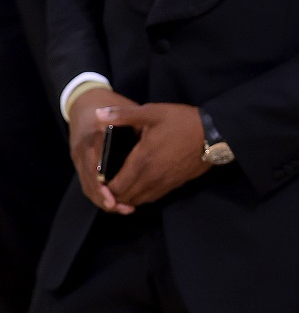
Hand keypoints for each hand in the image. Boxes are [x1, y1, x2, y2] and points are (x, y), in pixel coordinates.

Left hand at [83, 98, 209, 210]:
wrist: (214, 133)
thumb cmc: (181, 121)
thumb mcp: (151, 112)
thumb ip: (123, 115)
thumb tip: (98, 114)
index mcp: (141, 160)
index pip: (115, 186)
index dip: (103, 187)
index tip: (98, 179)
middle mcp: (151, 177)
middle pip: (125, 197)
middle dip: (112, 195)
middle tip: (105, 185)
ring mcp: (164, 183)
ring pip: (139, 201)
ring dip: (127, 198)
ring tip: (119, 187)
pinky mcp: (174, 185)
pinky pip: (152, 198)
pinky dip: (141, 196)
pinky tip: (137, 186)